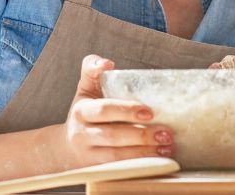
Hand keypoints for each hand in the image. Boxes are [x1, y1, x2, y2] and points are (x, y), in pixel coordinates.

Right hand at [60, 54, 174, 169]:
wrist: (67, 146)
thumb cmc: (85, 111)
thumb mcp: (85, 88)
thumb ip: (92, 69)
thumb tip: (106, 63)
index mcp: (81, 111)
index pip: (104, 110)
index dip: (126, 110)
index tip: (150, 112)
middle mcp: (81, 134)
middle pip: (113, 136)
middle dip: (141, 136)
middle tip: (166, 133)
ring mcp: (88, 155)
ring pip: (117, 156)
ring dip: (145, 152)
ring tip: (167, 146)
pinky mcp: (97, 171)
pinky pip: (120, 169)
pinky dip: (140, 164)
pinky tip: (159, 158)